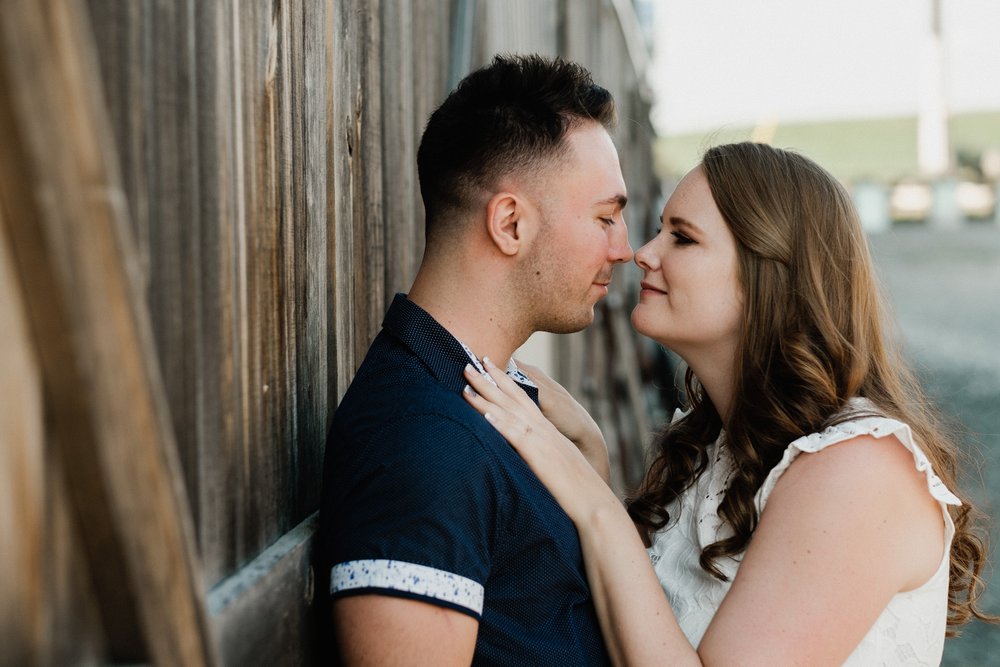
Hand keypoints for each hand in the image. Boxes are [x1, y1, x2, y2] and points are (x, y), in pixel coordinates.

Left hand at [462, 358, 617, 522]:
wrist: (593, 498)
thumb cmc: (572, 484)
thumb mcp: (552, 458)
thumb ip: (536, 447)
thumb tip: (521, 445)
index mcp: (544, 427)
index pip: (521, 396)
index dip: (503, 379)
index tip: (488, 364)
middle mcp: (541, 427)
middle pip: (511, 396)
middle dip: (489, 378)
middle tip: (469, 360)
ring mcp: (540, 438)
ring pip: (508, 411)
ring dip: (485, 396)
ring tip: (466, 382)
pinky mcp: (538, 454)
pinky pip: (516, 435)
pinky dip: (500, 423)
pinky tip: (485, 415)